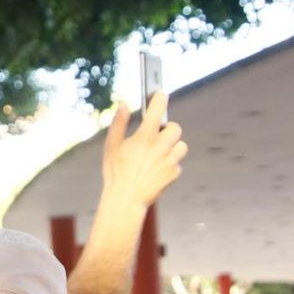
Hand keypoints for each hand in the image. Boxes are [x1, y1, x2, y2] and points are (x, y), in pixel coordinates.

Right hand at [99, 93, 185, 212]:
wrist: (126, 200)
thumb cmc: (115, 172)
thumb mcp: (111, 145)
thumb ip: (118, 122)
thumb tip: (123, 103)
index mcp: (144, 138)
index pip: (157, 110)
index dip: (160, 99)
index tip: (160, 93)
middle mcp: (160, 147)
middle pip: (175, 128)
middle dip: (168, 129)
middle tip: (157, 134)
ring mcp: (169, 161)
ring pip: (181, 145)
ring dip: (173, 146)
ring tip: (159, 153)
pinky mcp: (174, 174)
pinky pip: (178, 163)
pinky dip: (170, 164)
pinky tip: (157, 169)